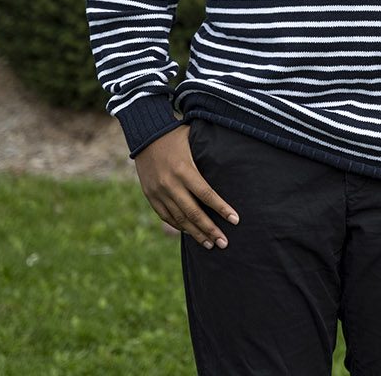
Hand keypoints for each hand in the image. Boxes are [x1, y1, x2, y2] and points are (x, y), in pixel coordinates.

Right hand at [133, 125, 239, 249]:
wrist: (145, 135)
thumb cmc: (176, 135)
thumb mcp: (194, 140)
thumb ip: (209, 154)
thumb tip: (232, 160)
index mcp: (184, 170)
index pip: (207, 195)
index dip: (221, 209)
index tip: (235, 220)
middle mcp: (171, 184)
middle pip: (193, 212)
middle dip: (210, 230)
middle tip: (224, 243)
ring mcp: (159, 192)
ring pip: (179, 218)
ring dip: (195, 233)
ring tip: (210, 244)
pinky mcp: (150, 195)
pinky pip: (165, 216)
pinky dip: (178, 226)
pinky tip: (190, 233)